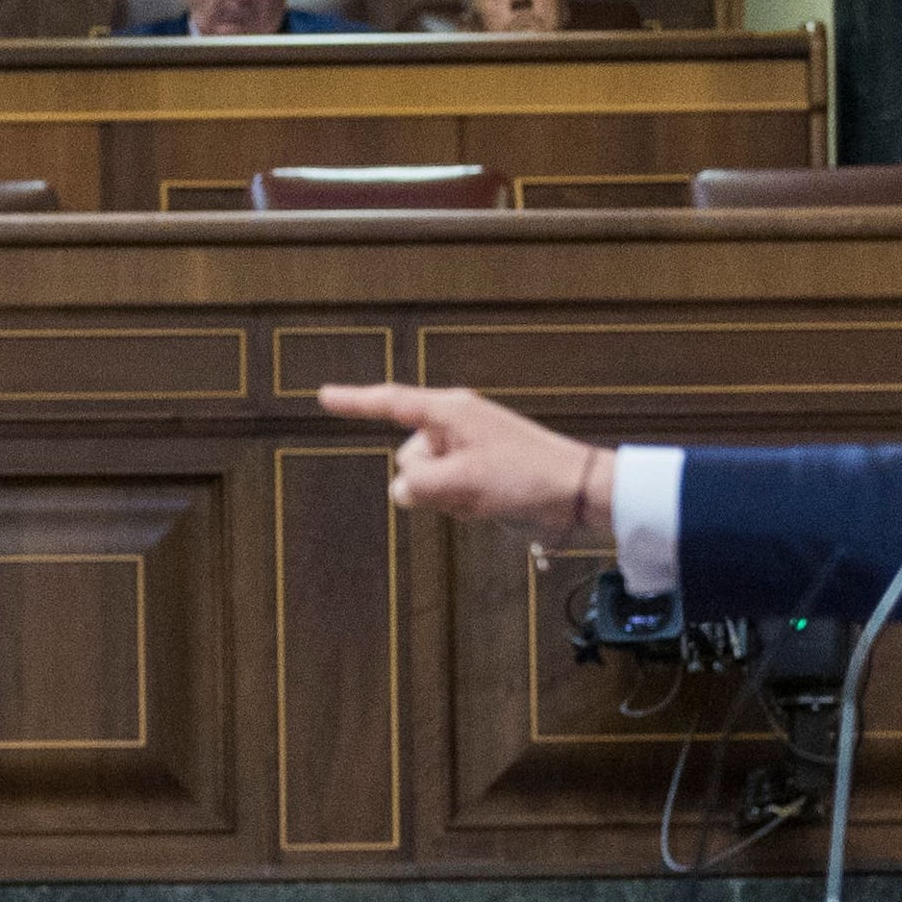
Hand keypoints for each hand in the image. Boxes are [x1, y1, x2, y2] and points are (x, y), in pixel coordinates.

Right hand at [314, 383, 609, 547]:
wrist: (577, 495)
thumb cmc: (526, 477)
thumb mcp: (461, 483)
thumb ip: (416, 486)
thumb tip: (402, 492)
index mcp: (451, 412)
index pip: (391, 404)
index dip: (354, 402)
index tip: (324, 396)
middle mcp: (455, 427)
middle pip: (407, 457)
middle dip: (426, 481)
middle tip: (469, 487)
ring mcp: (467, 452)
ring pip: (424, 481)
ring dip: (446, 497)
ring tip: (485, 496)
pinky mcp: (478, 475)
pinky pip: (445, 493)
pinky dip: (458, 504)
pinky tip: (488, 505)